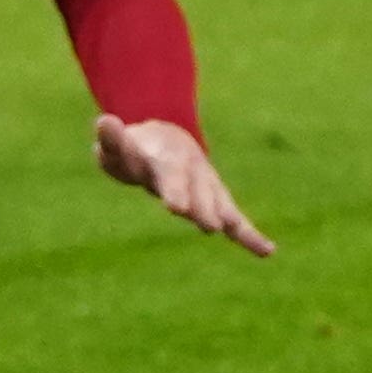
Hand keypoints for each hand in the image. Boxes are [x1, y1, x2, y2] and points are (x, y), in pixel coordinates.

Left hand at [94, 114, 275, 254]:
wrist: (164, 139)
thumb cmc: (134, 150)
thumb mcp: (117, 145)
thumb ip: (111, 138)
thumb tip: (104, 121)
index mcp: (166, 157)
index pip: (170, 174)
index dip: (174, 191)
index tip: (176, 208)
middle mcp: (192, 170)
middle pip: (198, 190)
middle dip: (202, 207)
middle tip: (208, 226)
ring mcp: (207, 185)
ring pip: (219, 202)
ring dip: (226, 218)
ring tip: (233, 234)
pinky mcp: (217, 200)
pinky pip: (235, 219)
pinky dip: (249, 235)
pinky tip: (267, 251)